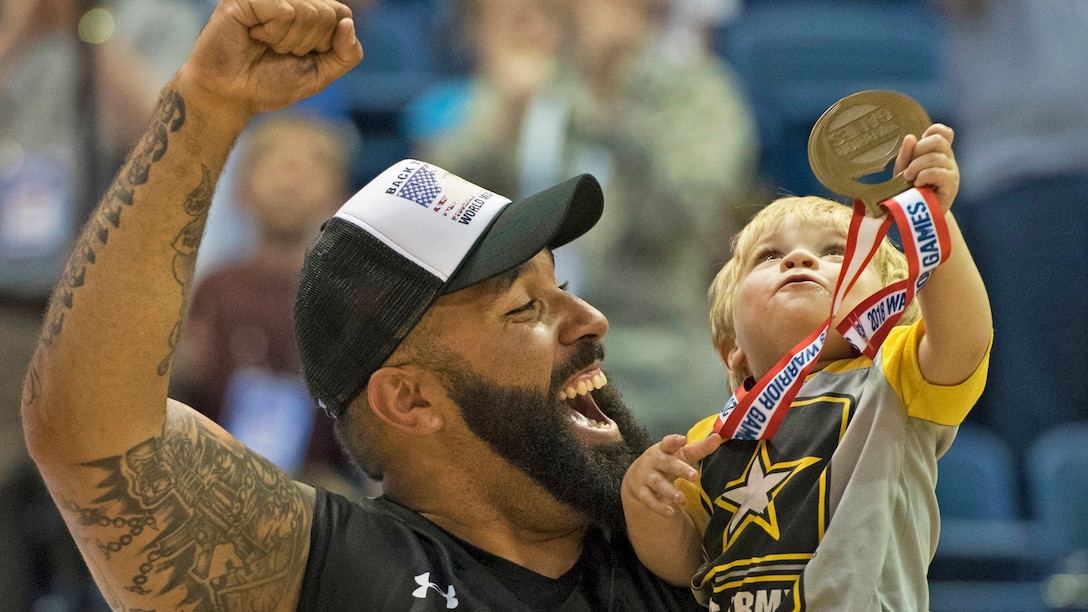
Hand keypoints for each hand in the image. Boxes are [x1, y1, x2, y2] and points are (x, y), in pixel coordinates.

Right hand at [177, 0, 362, 119]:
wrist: (231, 95)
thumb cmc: (271, 82)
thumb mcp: (320, 74)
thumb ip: (346, 54)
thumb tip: (348, 23)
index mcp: (308, 9)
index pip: (342, 14)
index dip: (327, 42)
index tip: (302, 54)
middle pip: (326, 13)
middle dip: (308, 43)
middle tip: (280, 51)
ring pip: (307, 11)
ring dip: (289, 41)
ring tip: (266, 45)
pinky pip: (284, 10)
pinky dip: (274, 33)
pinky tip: (255, 36)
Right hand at [621, 433, 722, 517]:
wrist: (636, 476)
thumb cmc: (666, 461)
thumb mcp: (680, 453)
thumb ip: (699, 447)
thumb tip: (718, 437)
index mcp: (664, 449)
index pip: (668, 442)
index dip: (674, 441)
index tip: (683, 440)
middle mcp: (654, 461)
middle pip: (667, 464)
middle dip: (680, 469)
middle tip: (695, 476)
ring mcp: (647, 477)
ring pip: (658, 483)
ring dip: (670, 491)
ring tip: (682, 498)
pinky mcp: (642, 492)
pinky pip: (650, 500)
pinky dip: (659, 507)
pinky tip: (670, 512)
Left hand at [894, 123, 959, 211]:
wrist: (916, 215)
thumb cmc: (909, 190)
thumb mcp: (903, 169)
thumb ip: (906, 154)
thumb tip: (911, 137)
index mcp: (938, 152)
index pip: (944, 132)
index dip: (932, 131)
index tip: (918, 144)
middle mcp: (947, 159)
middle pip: (939, 140)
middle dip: (919, 148)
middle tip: (909, 166)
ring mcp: (951, 171)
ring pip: (936, 157)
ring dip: (917, 166)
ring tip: (909, 178)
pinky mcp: (951, 185)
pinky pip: (939, 172)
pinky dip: (924, 176)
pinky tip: (917, 183)